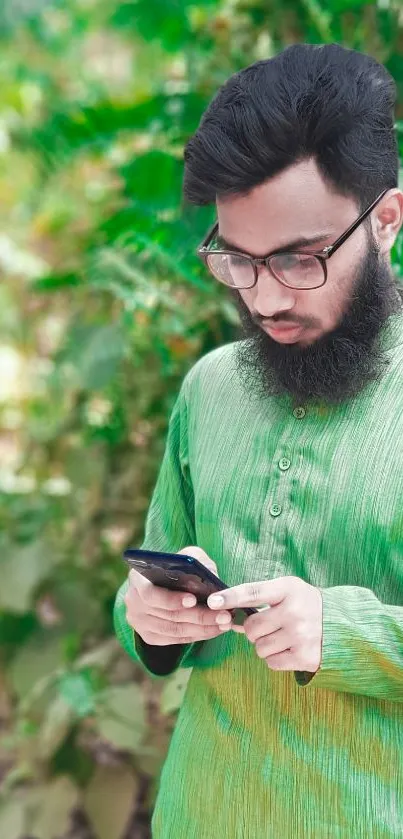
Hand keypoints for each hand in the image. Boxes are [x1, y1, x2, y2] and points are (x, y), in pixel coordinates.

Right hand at [124, 546, 232, 645]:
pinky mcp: (149, 636)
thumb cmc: (179, 567)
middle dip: (199, 616)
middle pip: (167, 615)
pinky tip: (214, 630)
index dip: (172, 599)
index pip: (150, 593)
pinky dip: (196, 635)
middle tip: (224, 615)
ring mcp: (139, 622)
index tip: (194, 599)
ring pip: (174, 630)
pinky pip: (175, 640)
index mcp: (137, 578)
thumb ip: (196, 560)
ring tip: (225, 623)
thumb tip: (208, 574)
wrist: (166, 582)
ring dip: (203, 628)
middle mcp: (133, 602)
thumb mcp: (187, 555)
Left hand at [207, 576, 322, 672]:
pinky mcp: (305, 657)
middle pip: (251, 628)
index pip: (253, 592)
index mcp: (287, 589)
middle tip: (270, 625)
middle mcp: (294, 612)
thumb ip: (259, 597)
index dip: (230, 597)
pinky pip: (272, 663)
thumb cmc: (304, 603)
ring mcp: (301, 636)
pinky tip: (289, 648)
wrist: (340, 623)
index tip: (212, 601)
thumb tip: (228, 615)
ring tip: (282, 636)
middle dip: (255, 630)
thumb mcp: (287, 589)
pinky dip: (276, 658)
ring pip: (259, 648)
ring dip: (265, 645)